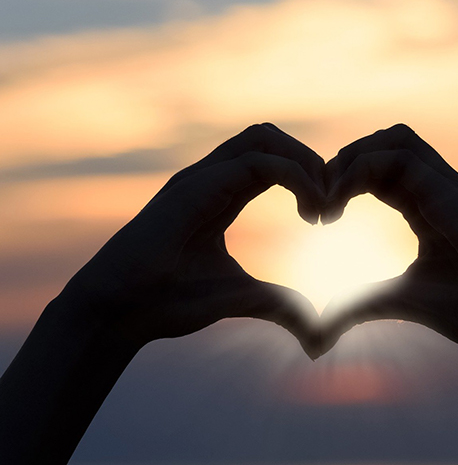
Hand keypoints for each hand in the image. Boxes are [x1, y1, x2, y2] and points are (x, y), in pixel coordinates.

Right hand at [60, 123, 325, 354]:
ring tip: (321, 202)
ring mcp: (200, 177)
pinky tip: (308, 211)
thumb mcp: (243, 298)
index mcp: (222, 194)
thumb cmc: (170, 302)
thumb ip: (280, 305)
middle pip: (271, 138)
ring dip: (303, 161)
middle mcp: (211, 178)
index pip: (273, 161)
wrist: (119, 312)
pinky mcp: (193, 187)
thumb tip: (317, 328)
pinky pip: (255, 162)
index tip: (326, 217)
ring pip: (263, 136)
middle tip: (330, 204)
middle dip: (311, 161)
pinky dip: (292, 176)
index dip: (308, 177)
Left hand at [320, 124, 457, 358]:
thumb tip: (319, 331)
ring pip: (395, 138)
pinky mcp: (453, 193)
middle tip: (317, 201)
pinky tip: (340, 203)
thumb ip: (360, 305)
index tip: (318, 218)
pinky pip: (400, 157)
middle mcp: (437, 190)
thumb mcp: (401, 302)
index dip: (343, 183)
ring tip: (329, 196)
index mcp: (426, 207)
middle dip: (342, 162)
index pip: (379, 172)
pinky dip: (361, 169)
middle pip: (384, 143)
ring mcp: (448, 187)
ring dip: (352, 158)